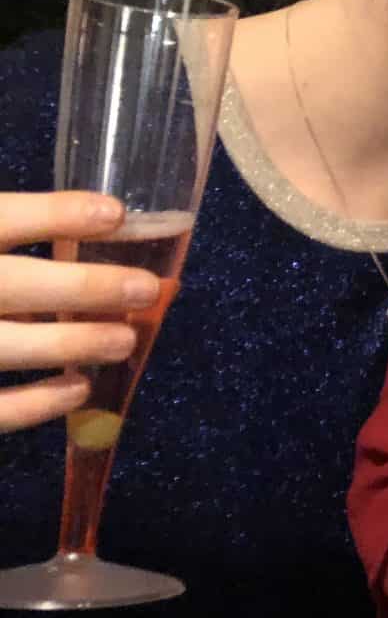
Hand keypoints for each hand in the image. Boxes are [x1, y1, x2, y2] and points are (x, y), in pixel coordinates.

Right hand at [0, 192, 161, 431]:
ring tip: (124, 340)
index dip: (53, 214)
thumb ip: (3, 231)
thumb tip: (82, 224)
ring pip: (4, 346)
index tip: (115, 213)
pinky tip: (78, 388)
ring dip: (70, 344)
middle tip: (143, 288)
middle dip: (82, 287)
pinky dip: (35, 404)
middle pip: (10, 285)